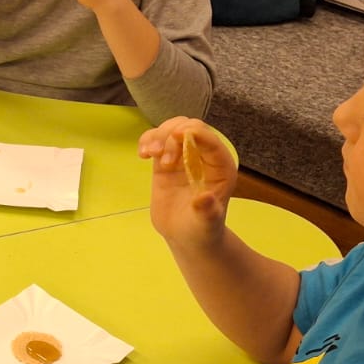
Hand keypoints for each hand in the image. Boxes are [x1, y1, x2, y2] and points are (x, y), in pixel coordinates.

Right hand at [138, 118, 234, 246]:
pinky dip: (147, 141)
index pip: (210, 141)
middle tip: (160, 155)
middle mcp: (204, 156)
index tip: (176, 136)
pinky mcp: (165, 161)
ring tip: (150, 155)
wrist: (185, 236)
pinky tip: (142, 155)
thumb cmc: (201, 229)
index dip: (195, 133)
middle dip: (173, 133)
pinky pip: (156, 140)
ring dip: (159, 135)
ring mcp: (183, 156)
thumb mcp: (206, 224)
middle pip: (190, 126)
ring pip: (172, 128)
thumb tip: (203, 199)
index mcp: (220, 167)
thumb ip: (207, 211)